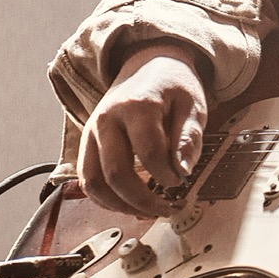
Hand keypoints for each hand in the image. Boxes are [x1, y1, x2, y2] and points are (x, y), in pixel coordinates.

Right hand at [78, 43, 208, 219]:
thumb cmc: (172, 86)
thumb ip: (188, 137)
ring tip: (146, 212)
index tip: (180, 183)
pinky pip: (87, 179)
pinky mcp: (86, 143)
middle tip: (165, 209)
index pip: (148, 152)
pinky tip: (127, 204)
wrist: (147, 65)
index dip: (166, 175)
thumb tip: (182, 171)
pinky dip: (105, 198)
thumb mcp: (192, 104)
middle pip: (115, 173)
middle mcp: (106, 120)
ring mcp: (91, 132)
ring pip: (94, 182)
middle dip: (141, 199)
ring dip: (119, 205)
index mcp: (136, 106)